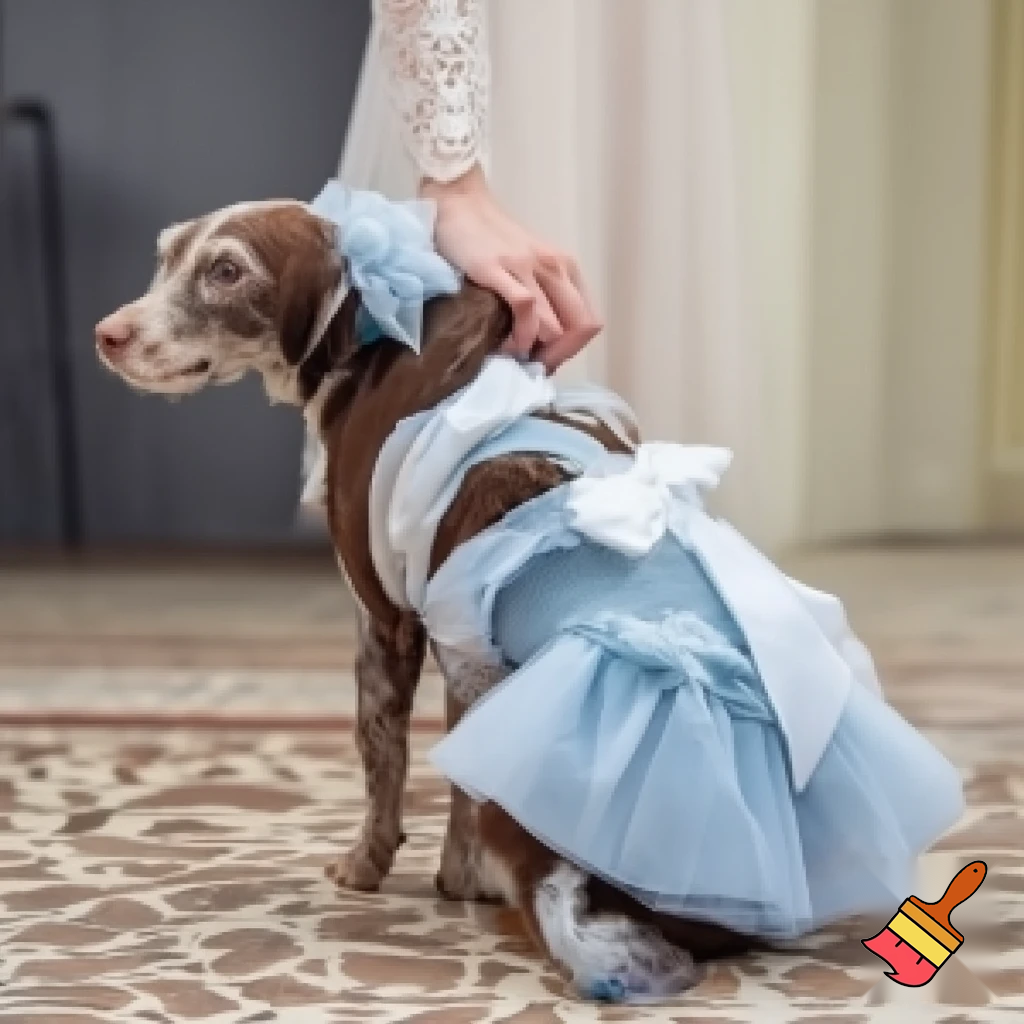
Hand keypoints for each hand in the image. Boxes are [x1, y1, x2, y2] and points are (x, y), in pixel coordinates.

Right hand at [420, 165, 600, 371]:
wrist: (458, 204)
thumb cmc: (490, 239)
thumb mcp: (529, 266)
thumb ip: (542, 297)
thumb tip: (542, 343)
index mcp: (565, 267)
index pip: (590, 321)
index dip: (571, 348)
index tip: (546, 359)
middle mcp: (554, 266)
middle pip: (580, 328)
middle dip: (558, 355)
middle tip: (531, 364)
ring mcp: (527, 267)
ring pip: (555, 326)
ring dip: (536, 351)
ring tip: (514, 355)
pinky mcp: (499, 269)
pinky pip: (525, 310)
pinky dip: (519, 336)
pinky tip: (505, 344)